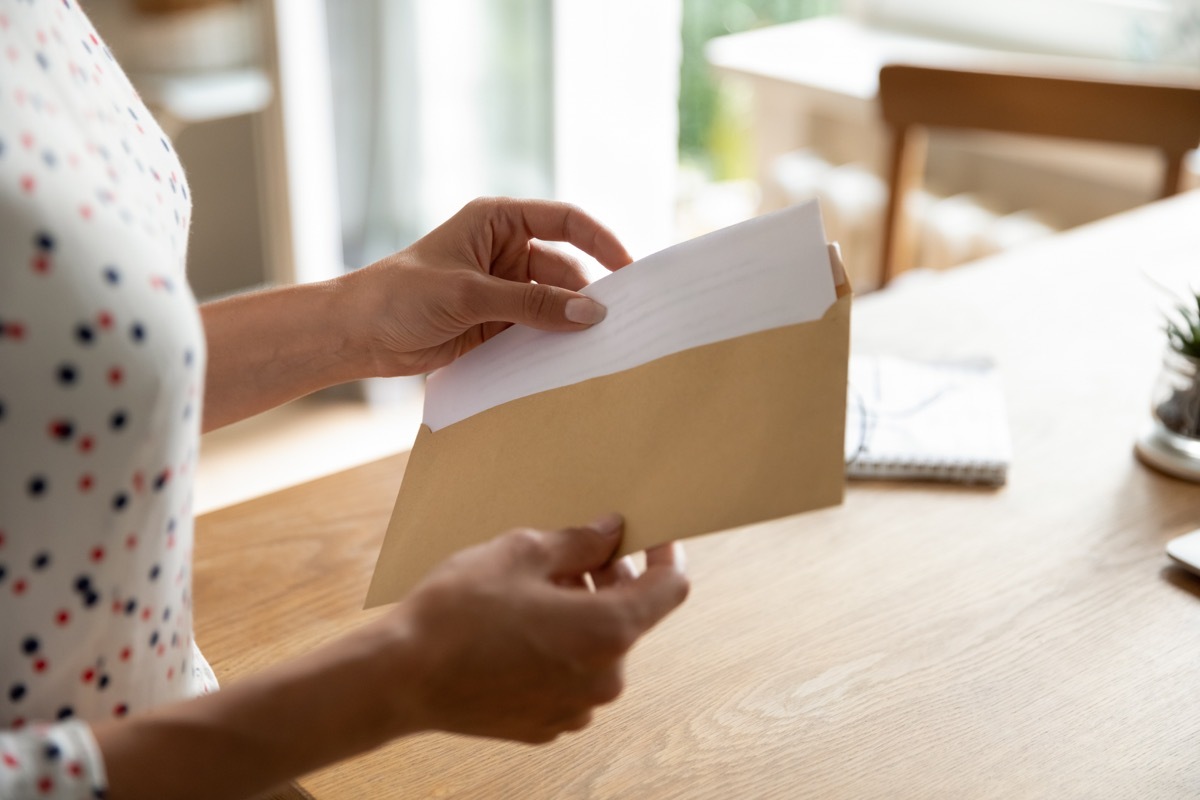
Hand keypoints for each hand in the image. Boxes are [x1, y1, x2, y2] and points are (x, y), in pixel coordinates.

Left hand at [337, 197, 633, 375]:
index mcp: (498, 222)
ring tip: (599, 347)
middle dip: (589, 294)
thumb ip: (532, 304)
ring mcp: (503, 290)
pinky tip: (570, 362)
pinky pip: (537, 331)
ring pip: (554, 304)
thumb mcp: (469, 294)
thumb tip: (592, 313)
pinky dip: (552, 345)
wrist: (357, 335)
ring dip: (570, 324)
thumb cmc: (401, 295)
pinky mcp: (497, 325)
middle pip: (565, 269)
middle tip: (619, 323)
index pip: (565, 221)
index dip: (601, 241)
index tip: (630, 269)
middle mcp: (505, 251)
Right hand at [377, 514, 687, 743]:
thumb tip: (609, 532)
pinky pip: (571, 677)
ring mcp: (576, 708)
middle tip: (569, 553)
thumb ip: (578, 542)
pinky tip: (517, 630)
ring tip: (533, 590)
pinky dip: (559, 650)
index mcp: (608, 631)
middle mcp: (604, 678)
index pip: (670, 589)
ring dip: (581, 614)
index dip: (666, 555)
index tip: (652, 536)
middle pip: (629, 616)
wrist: (400, 677)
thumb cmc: (458, 610)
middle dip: (608, 580)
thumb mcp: (521, 553)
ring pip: (599, 648)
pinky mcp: (546, 725)